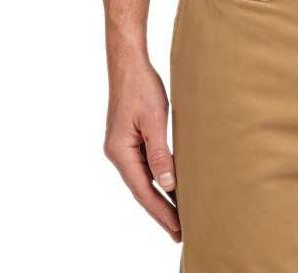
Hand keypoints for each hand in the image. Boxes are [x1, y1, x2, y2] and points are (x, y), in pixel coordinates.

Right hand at [103, 56, 180, 242]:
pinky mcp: (128, 139)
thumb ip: (159, 153)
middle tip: (180, 233)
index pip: (144, 190)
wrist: (128, 64)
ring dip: (160, 197)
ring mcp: (121, 147)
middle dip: (161, 211)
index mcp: (120, 152)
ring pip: (143, 179)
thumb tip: (168, 184)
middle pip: (142, 190)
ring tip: (178, 216)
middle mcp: (117, 153)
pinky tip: (169, 187)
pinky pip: (143, 167)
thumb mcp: (154, 120)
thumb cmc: (141, 87)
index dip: (162, 211)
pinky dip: (157, 180)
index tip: (178, 229)